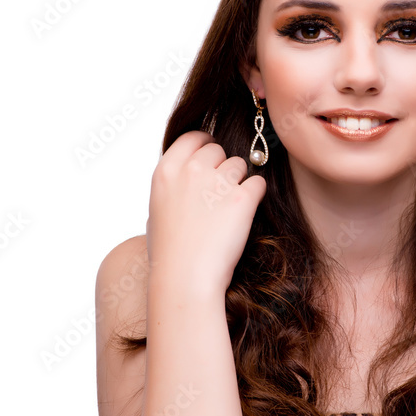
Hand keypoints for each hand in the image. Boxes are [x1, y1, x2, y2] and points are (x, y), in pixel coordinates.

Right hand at [145, 130, 266, 295]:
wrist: (185, 278)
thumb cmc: (169, 252)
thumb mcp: (157, 210)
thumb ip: (173, 186)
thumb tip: (185, 177)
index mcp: (166, 171)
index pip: (193, 137)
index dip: (205, 144)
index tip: (210, 155)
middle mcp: (191, 170)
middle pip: (218, 149)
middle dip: (222, 167)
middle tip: (219, 194)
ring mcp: (217, 182)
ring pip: (240, 165)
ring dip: (239, 182)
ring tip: (228, 211)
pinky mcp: (242, 198)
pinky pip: (258, 184)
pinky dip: (255, 196)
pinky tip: (244, 214)